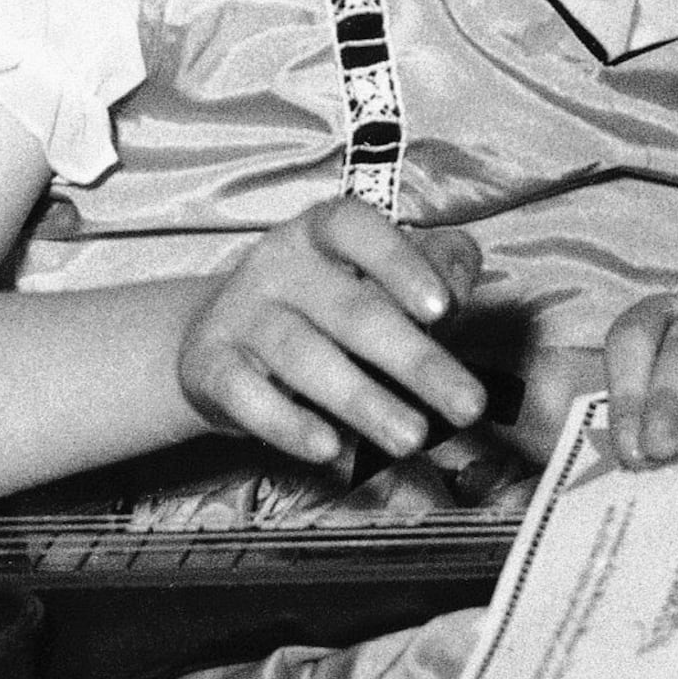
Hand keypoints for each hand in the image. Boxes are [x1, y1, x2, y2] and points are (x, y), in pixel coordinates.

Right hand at [173, 203, 490, 473]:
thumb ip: (431, 268)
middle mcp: (279, 265)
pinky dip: (288, 425)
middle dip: (415, 361)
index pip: (358, 230)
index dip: (401, 263)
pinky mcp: (210, 366)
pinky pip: (247, 397)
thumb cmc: (322, 303)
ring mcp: (240, 314)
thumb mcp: (374, 274)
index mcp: (322, 232)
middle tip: (466, 406)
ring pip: (305, 358)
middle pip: (351, 312)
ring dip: (364, 402)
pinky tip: (329, 448)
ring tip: (413, 438)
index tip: (444, 308)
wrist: (216, 339)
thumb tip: (461, 284)